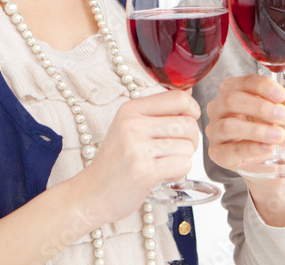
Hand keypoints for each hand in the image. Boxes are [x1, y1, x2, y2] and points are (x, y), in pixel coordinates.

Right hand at [72, 89, 199, 226]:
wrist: (92, 194)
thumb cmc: (115, 162)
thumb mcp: (129, 127)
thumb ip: (158, 110)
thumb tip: (189, 90)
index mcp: (130, 109)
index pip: (179, 98)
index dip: (192, 110)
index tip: (186, 121)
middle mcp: (133, 124)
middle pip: (188, 124)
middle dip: (190, 140)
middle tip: (175, 150)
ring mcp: (137, 148)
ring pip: (188, 146)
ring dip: (183, 158)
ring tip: (164, 163)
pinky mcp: (145, 171)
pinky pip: (183, 165)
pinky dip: (178, 172)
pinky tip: (162, 174)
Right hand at [204, 74, 284, 172]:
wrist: (274, 162)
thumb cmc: (273, 133)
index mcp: (232, 92)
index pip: (242, 82)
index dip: (262, 86)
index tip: (281, 95)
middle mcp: (219, 109)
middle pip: (230, 100)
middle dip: (260, 107)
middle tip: (283, 116)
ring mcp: (215, 132)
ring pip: (228, 126)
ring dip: (257, 130)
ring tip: (279, 135)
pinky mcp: (217, 154)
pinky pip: (231, 149)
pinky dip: (252, 147)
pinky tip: (268, 147)